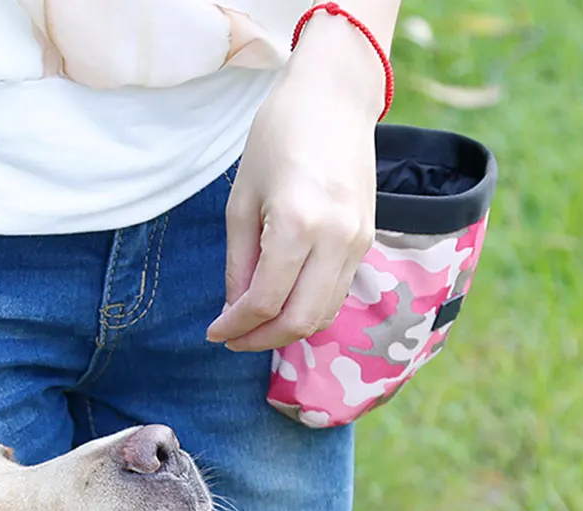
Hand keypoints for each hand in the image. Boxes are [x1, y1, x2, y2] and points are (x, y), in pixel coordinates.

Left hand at [206, 14, 387, 351]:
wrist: (334, 99)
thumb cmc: (277, 138)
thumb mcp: (241, 201)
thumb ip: (239, 263)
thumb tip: (234, 309)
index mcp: (297, 224)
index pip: (265, 301)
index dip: (236, 326)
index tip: (214, 332)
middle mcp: (336, 239)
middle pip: (300, 321)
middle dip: (261, 339)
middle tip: (233, 338)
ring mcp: (358, 243)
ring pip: (323, 315)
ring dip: (286, 330)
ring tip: (254, 325)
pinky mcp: (367, 242)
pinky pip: (336, 294)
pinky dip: (308, 309)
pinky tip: (282, 303)